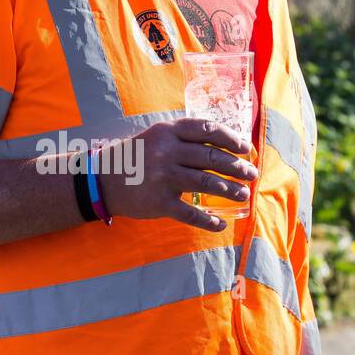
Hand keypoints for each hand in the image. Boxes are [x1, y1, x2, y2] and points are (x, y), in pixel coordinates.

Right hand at [98, 118, 258, 232]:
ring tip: (244, 194)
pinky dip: (208, 221)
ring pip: (206, 183)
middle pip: (212, 158)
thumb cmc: (136, 157)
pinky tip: (221, 224)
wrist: (102, 180)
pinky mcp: (159, 203)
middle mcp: (167, 152)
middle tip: (252, 174)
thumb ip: (184, 139)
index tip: (245, 148)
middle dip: (237, 167)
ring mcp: (163, 178)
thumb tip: (224, 146)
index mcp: (168, 132)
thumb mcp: (157, 137)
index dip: (231, 139)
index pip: (208, 130)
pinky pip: (190, 214)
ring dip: (230, 190)